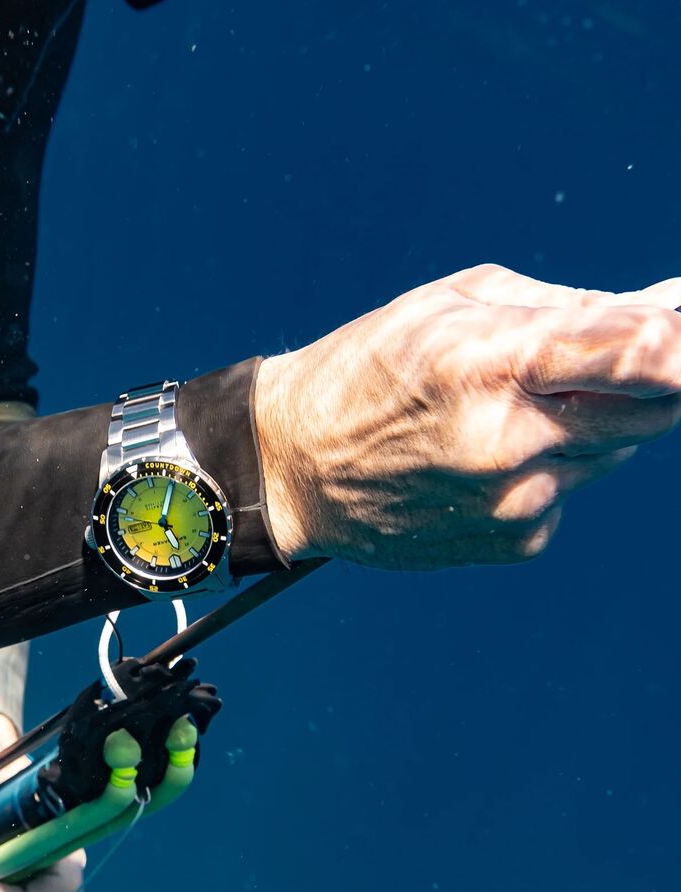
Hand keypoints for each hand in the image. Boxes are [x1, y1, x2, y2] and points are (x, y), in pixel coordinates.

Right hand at [255, 264, 680, 568]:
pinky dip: (551, 466)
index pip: (644, 353)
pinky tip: (486, 458)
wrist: (294, 468)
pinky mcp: (517, 540)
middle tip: (608, 357)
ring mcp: (517, 502)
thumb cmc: (362, 373)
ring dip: (589, 422)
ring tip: (509, 410)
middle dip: (652, 376)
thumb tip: (656, 318)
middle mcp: (511, 443)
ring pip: (618, 449)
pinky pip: (574, 489)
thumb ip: (561, 305)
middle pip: (661, 407)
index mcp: (489, 365)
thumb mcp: (446, 305)